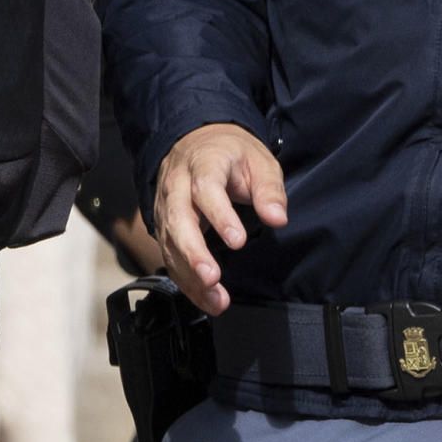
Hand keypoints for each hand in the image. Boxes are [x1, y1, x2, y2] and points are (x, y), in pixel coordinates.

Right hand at [153, 122, 285, 315]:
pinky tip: (205, 298)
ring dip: (190, 274)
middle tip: (212, 278)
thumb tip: (278, 219)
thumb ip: (269, 190)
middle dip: (194, 253)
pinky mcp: (163, 227)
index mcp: (202, 165)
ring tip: (215, 299)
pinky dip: (185, 280)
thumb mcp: (259, 161)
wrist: (196, 142)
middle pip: (178, 221)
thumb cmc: (232, 155)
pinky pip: (169, 256)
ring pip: (170, 244)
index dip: (219, 216)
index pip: (206, 191)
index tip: (238, 240)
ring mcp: (165, 209)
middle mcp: (176, 188)